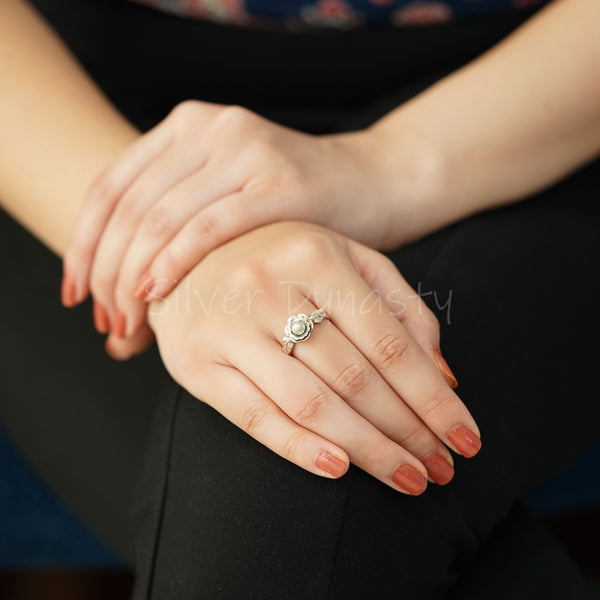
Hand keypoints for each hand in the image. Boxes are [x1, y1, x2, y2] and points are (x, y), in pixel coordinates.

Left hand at [61, 100, 409, 338]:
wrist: (372, 184)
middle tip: (104, 321)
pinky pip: (209, 226)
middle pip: (129, 205)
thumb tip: (122, 313)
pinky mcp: (279, 182)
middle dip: (106, 270)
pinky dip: (175, 261)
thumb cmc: (295, 207)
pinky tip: (154, 294)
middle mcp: (210, 128)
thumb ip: (174, 239)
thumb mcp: (228, 203)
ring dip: (131, 276)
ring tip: (125, 323)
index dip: (83, 245)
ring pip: (160, 217)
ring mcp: (245, 149)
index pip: (111, 187)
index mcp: (187, 127)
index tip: (75, 294)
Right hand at [145, 221, 480, 494]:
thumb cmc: (281, 263)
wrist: (186, 261)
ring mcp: (231, 327)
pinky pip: (255, 416)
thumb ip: (399, 308)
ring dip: (367, 449)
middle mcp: (271, 287)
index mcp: (317, 256)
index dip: (433, 397)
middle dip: (408, 431)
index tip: (466, 438)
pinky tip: (340, 470)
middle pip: (355, 377)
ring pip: (311, 403)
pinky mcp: (199, 364)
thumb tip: (443, 374)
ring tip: (407, 478)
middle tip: (442, 469)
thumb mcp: (345, 262)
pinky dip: (300, 448)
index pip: (390, 342)